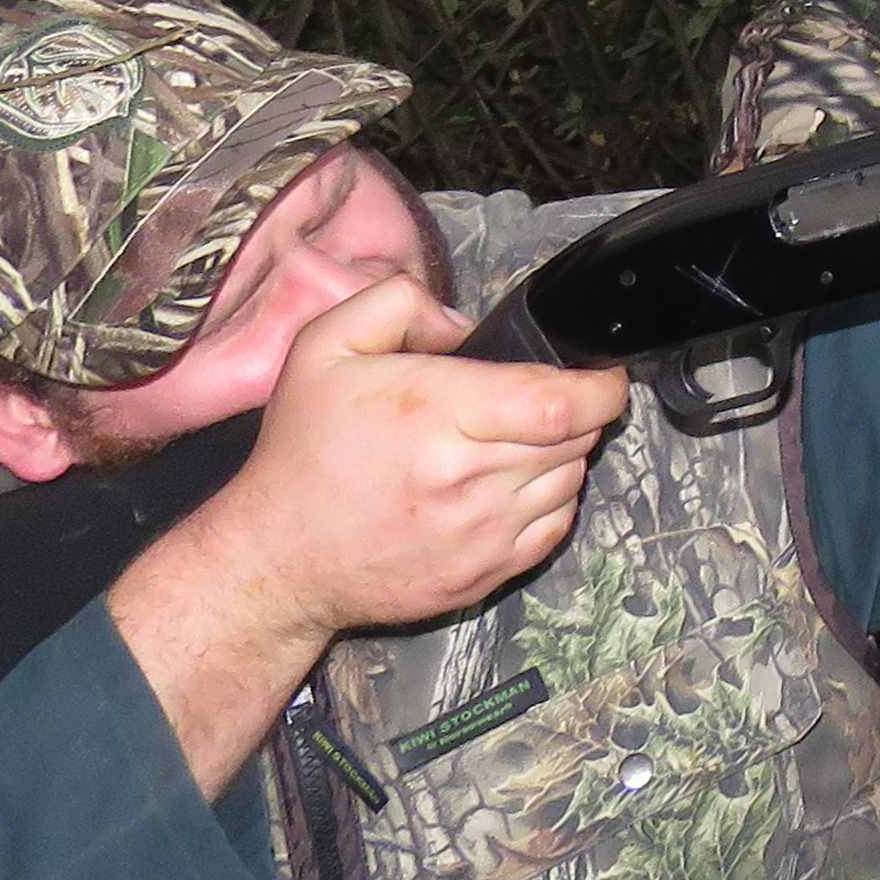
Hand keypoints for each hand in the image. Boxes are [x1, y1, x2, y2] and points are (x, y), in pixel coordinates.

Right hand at [110, 276, 625, 788]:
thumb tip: (465, 324)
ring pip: (570, 480)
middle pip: (575, 439)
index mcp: (436, 416)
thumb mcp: (325, 346)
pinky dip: (549, 499)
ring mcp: (481, 536)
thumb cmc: (303, 450)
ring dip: (562, 454)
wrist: (278, 558)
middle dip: (577, 411)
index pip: (560, 403)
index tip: (601, 373)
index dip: (600, 385)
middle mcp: (469, 481)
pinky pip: (554, 527)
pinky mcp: (485, 576)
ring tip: (517, 439)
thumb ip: (399, 303)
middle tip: (545, 397)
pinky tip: (509, 483)